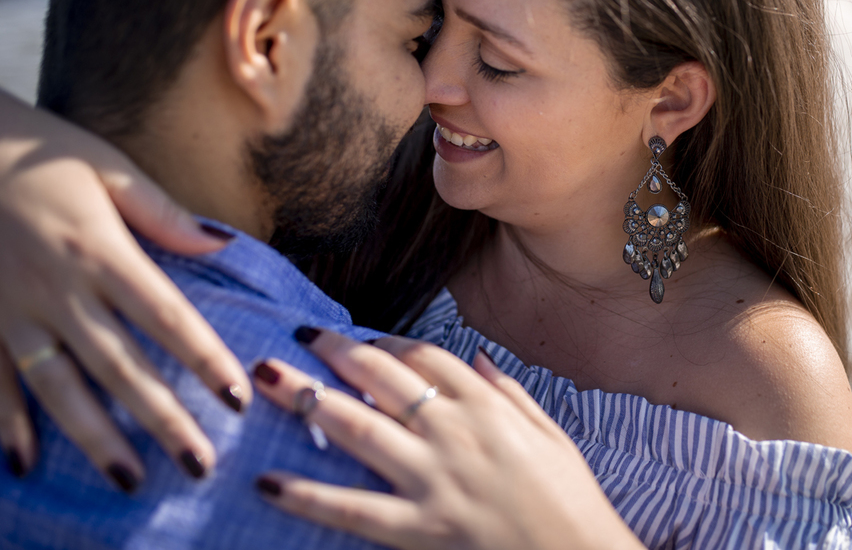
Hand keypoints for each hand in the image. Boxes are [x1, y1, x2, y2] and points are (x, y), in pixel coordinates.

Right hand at [0, 89, 250, 487]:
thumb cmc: (40, 152)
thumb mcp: (107, 167)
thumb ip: (162, 212)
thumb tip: (219, 243)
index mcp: (102, 250)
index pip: (166, 317)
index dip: (204, 359)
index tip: (237, 398)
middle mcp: (59, 288)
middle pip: (120, 365)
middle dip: (161, 418)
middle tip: (198, 464)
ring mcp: (12, 310)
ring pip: (58, 386)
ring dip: (93, 436)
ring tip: (127, 478)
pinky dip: (6, 422)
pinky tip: (25, 463)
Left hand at [251, 330, 644, 549]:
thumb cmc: (571, 500)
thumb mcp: (551, 433)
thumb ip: (510, 391)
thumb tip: (474, 358)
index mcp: (487, 406)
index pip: (424, 357)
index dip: (383, 342)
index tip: (358, 337)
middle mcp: (454, 433)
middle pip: (382, 378)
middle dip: (336, 351)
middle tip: (299, 334)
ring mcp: (434, 480)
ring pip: (358, 428)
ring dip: (308, 399)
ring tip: (268, 379)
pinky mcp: (420, 530)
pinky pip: (352, 510)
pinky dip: (308, 496)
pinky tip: (269, 482)